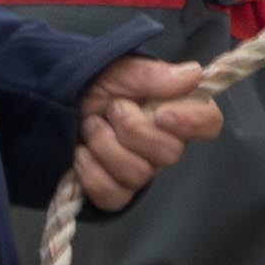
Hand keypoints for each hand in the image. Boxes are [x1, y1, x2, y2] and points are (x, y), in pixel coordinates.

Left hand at [73, 53, 223, 211]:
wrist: (55, 103)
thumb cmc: (94, 84)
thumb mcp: (119, 70)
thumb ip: (154, 74)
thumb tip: (194, 74)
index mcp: (173, 111)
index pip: (209, 123)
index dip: (193, 122)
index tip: (163, 113)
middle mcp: (163, 145)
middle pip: (170, 154)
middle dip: (132, 129)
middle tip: (111, 110)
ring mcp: (140, 172)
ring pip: (138, 174)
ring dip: (105, 145)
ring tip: (90, 126)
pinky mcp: (115, 193)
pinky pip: (113, 195)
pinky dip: (91, 171)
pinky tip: (81, 153)